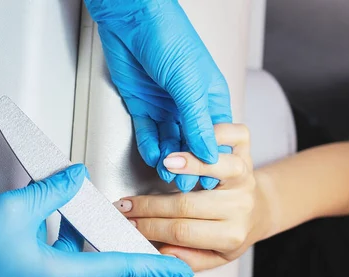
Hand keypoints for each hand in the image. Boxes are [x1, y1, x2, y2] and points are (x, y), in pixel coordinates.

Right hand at [0, 165, 192, 276]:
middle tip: (161, 262)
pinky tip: (78, 225)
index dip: (152, 267)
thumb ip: (53, 191)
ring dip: (108, 258)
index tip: (177, 270)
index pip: (118, 271)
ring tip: (122, 235)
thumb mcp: (14, 208)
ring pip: (89, 276)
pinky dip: (81, 250)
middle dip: (138, 273)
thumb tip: (75, 177)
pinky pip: (67, 267)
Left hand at [85, 0, 231, 190]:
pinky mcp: (142, 105)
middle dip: (188, 163)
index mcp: (210, 95)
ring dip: (168, 158)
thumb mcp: (189, 84)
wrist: (132, 19)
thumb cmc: (169, 39)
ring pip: (169, 140)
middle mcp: (188, 103)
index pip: (216, 134)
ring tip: (167, 174)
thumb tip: (208, 154)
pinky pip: (147, 132)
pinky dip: (150, 146)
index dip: (212, 156)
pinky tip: (153, 157)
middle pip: (191, 141)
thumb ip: (197, 121)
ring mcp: (164, 105)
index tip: (209, 178)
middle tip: (185, 184)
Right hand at [114, 124, 259, 270]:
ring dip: (189, 164)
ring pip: (218, 168)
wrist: (260, 211)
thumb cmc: (230, 232)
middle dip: (149, 205)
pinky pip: (237, 137)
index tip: (128, 224)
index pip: (182, 232)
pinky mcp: (247, 154)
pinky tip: (192, 137)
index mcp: (230, 235)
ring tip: (164, 164)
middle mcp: (239, 207)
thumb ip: (190, 258)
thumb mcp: (214, 256)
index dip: (150, 228)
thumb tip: (164, 251)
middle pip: (188, 204)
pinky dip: (216, 133)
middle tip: (125, 205)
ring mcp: (244, 178)